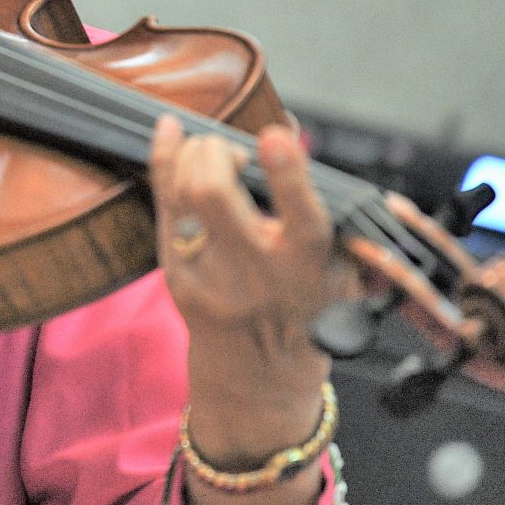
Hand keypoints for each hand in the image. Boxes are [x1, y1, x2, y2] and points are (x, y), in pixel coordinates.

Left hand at [148, 116, 349, 465]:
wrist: (261, 377)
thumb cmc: (308, 306)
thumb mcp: (340, 266)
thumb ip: (323, 206)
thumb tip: (288, 128)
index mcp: (308, 267)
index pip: (302, 218)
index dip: (287, 175)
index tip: (275, 136)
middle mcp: (256, 273)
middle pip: (216, 195)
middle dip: (217, 151)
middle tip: (234, 151)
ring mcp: (209, 276)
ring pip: (184, 195)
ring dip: (193, 154)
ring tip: (211, 151)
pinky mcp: (177, 276)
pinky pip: (164, 207)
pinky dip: (165, 163)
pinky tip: (170, 134)